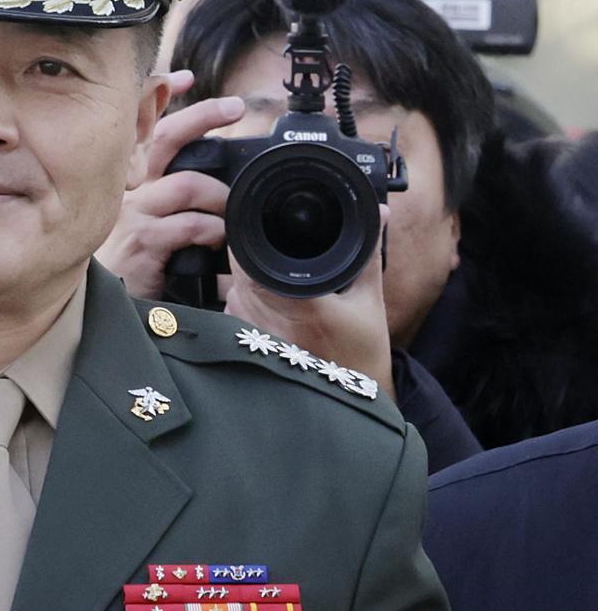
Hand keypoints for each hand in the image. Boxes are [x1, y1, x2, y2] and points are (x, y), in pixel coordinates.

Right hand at [95, 75, 243, 299]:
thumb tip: (208, 183)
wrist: (104, 305)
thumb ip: (168, 199)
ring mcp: (133, 212)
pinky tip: (219, 242)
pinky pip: (190, 224)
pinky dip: (214, 231)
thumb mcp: (142, 222)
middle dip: (203, 114)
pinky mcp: (143, 240)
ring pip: (189, 184)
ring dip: (221, 196)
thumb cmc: (129, 263)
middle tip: (235, 107)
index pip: (141, 125)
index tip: (184, 76)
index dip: (159, 94)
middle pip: (166, 137)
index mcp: (128, 179)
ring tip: (233, 211)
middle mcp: (127, 188)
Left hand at [225, 210, 395, 397]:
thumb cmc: (363, 350)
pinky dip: (244, 302)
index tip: (262, 227)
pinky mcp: (250, 350)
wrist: (352, 398)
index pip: (256, 262)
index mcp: (304, 305)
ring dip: (246, 279)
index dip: (252, 240)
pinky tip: (267, 303)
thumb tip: (377, 212)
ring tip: (273, 278)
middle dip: (250, 255)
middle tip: (271, 249)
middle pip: (239, 273)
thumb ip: (368, 252)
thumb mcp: (370, 297)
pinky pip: (234, 313)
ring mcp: (257, 339)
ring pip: (233, 291)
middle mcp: (273, 322)